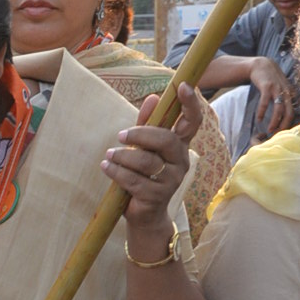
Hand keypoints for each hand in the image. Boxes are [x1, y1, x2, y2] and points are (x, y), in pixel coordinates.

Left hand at [104, 86, 202, 255]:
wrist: (145, 214)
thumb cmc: (144, 175)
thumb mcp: (144, 147)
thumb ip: (147, 124)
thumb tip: (153, 97)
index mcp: (180, 145)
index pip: (192, 121)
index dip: (191, 104)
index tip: (183, 86)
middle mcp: (181, 161)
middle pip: (165, 140)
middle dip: (140, 135)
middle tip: (120, 135)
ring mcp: (172, 180)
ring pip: (147, 161)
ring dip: (123, 156)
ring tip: (109, 155)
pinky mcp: (157, 196)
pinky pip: (134, 180)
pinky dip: (116, 172)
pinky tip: (106, 167)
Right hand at [247, 56, 293, 139]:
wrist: (262, 65)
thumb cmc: (271, 79)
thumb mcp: (281, 88)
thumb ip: (284, 99)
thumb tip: (284, 116)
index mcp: (291, 94)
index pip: (294, 112)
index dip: (291, 124)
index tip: (285, 133)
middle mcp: (286, 92)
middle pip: (289, 113)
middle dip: (285, 126)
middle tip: (278, 135)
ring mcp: (277, 89)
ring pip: (279, 109)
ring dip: (275, 121)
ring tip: (270, 130)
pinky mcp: (267, 86)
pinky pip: (265, 102)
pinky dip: (262, 112)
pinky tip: (259, 119)